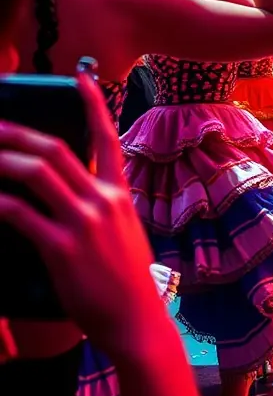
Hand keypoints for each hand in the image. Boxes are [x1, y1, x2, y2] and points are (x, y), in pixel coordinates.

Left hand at [0, 63, 166, 358]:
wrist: (136, 320)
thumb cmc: (126, 280)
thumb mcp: (124, 231)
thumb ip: (101, 206)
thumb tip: (71, 194)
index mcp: (118, 191)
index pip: (106, 135)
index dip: (92, 103)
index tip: (80, 76)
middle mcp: (102, 198)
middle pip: (55, 149)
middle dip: (18, 133)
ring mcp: (84, 221)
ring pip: (37, 173)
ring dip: (2, 160)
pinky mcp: (63, 247)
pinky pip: (21, 214)